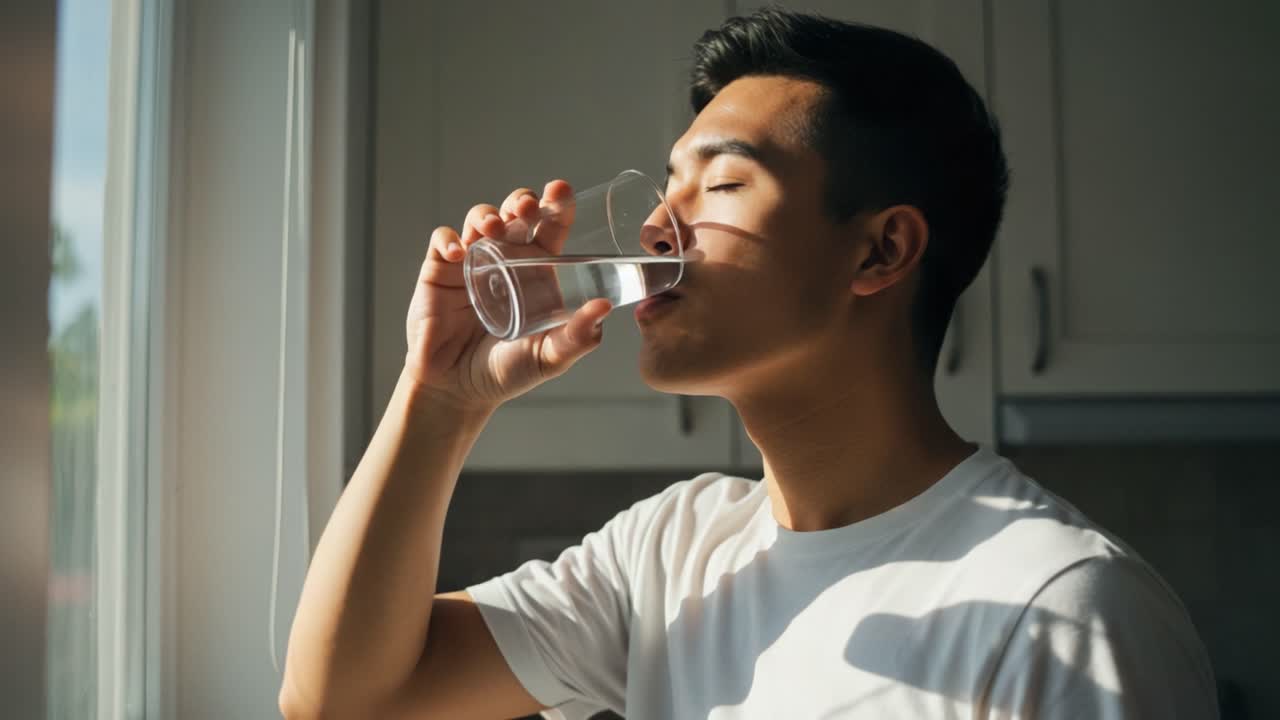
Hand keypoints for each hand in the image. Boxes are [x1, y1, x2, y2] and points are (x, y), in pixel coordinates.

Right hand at [402, 180, 612, 413]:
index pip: (548, 227)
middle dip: (521, 200)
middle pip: (514, 212)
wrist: (457, 390)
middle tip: (526, 208)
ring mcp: (472, 263)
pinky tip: (459, 253)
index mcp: (537, 271)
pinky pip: (442, 241)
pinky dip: (450, 239)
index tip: (561, 191)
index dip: (555, 204)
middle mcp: (506, 260)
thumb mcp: (549, 356)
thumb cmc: (506, 371)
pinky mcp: (439, 272)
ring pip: (479, 218)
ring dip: (487, 214)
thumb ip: (577, 337)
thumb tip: (604, 308)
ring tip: (494, 228)